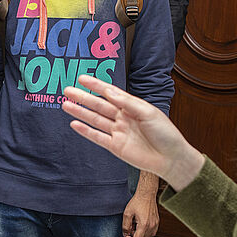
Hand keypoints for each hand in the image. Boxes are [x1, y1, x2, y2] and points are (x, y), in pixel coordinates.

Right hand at [62, 75, 203, 190]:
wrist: (171, 158)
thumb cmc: (165, 134)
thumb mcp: (148, 113)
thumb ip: (127, 102)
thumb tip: (109, 91)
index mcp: (132, 107)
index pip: (111, 93)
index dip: (96, 85)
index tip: (82, 77)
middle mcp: (123, 118)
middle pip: (99, 105)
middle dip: (83, 97)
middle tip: (68, 90)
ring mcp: (118, 132)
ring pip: (95, 119)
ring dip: (81, 112)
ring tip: (65, 104)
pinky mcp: (115, 147)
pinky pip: (97, 137)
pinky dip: (85, 131)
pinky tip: (75, 124)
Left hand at [122, 192, 158, 236]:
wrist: (146, 195)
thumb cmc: (138, 202)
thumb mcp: (127, 213)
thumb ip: (125, 226)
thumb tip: (125, 234)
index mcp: (144, 224)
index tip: (127, 236)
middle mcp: (151, 226)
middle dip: (134, 235)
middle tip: (131, 226)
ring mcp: (155, 224)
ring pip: (146, 236)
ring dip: (140, 233)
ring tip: (136, 223)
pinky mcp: (157, 222)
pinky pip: (151, 232)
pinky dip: (145, 231)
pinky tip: (141, 223)